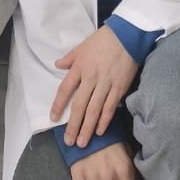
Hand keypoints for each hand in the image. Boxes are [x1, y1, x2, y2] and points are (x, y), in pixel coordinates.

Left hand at [51, 26, 137, 147]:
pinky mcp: (119, 88)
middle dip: (73, 125)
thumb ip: (69, 58)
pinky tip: (100, 131)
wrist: (126, 35)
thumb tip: (57, 65)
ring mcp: (105, 84)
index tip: (53, 118)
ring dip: (87, 128)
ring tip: (83, 143)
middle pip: (79, 105)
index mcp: (79, 67)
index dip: (58, 105)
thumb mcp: (82, 46)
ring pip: (94, 110)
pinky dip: (104, 121)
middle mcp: (90, 78)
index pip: (65, 89)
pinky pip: (110, 107)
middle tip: (69, 141)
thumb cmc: (102, 40)